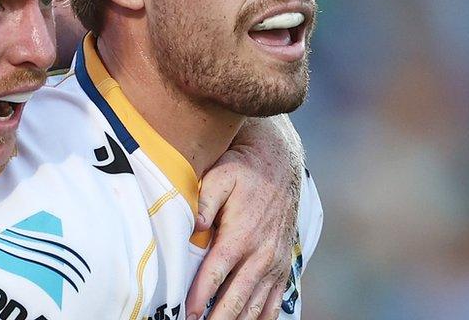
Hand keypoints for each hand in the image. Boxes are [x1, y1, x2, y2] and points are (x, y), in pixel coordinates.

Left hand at [185, 114, 303, 319]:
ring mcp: (275, 263)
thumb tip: (194, 228)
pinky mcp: (283, 266)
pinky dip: (261, 319)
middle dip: (216, 319)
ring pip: (255, 306)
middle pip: (235, 299)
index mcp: (241, 236)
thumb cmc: (244, 170)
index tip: (185, 315)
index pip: (215, 276)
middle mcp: (261, 255)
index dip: (198, 299)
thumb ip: (204, 202)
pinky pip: (274, 302)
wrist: (280, 165)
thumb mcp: (220, 175)